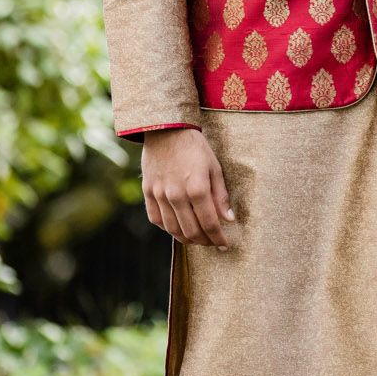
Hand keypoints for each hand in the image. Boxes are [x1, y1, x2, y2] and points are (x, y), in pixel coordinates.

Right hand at [141, 127, 234, 245]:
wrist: (166, 130)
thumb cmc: (195, 147)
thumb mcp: (214, 167)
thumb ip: (221, 196)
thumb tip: (228, 219)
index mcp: (197, 188)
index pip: (209, 223)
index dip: (218, 238)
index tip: (224, 245)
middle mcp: (176, 195)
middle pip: (191, 231)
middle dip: (204, 242)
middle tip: (212, 244)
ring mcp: (160, 195)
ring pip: (173, 229)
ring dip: (186, 239)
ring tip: (197, 239)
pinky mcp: (148, 192)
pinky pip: (156, 219)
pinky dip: (168, 228)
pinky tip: (177, 228)